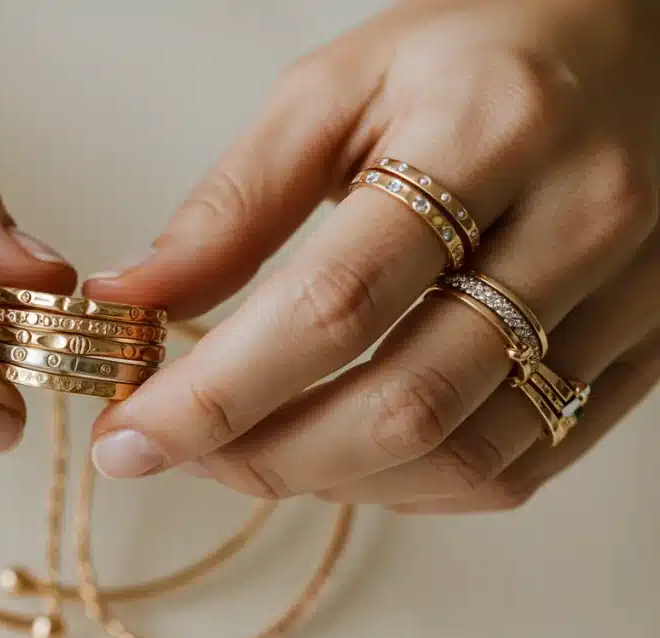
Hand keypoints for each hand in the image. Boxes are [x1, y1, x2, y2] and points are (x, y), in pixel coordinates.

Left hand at [84, 0, 659, 512]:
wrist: (631, 49)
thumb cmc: (476, 54)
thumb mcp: (335, 89)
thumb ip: (234, 203)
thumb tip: (134, 299)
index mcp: (487, 132)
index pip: (333, 305)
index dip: (217, 394)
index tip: (132, 435)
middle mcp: (580, 222)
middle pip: (403, 405)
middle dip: (262, 456)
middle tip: (175, 452)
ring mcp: (629, 298)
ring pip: (464, 457)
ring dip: (329, 481)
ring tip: (247, 449)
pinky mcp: (644, 352)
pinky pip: (517, 469)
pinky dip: (407, 486)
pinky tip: (343, 453)